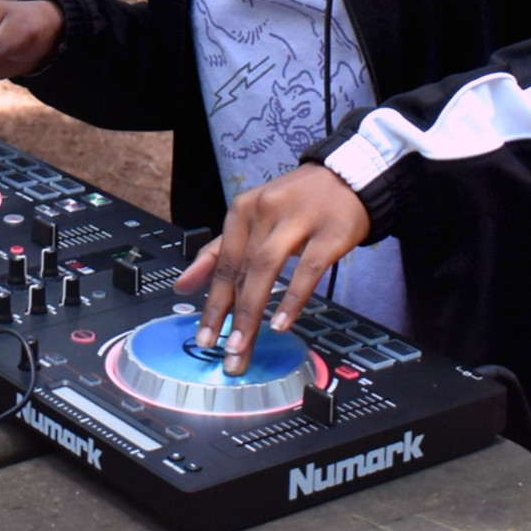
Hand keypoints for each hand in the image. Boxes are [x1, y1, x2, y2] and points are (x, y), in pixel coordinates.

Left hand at [174, 165, 370, 373]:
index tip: (204, 336)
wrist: (348, 177)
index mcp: (243, 209)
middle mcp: (266, 210)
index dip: (212, 303)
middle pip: (242, 270)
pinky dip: (292, 299)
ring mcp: (299, 219)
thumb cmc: (297, 203)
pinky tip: (281, 324)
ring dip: (251, 311)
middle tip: (225, 352)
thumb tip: (182, 285)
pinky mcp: (330, 232)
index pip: (222, 262)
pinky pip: (308, 269)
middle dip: (230, 316)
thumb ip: (218, 252)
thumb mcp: (253, 219)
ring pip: (266, 268)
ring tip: (243, 344)